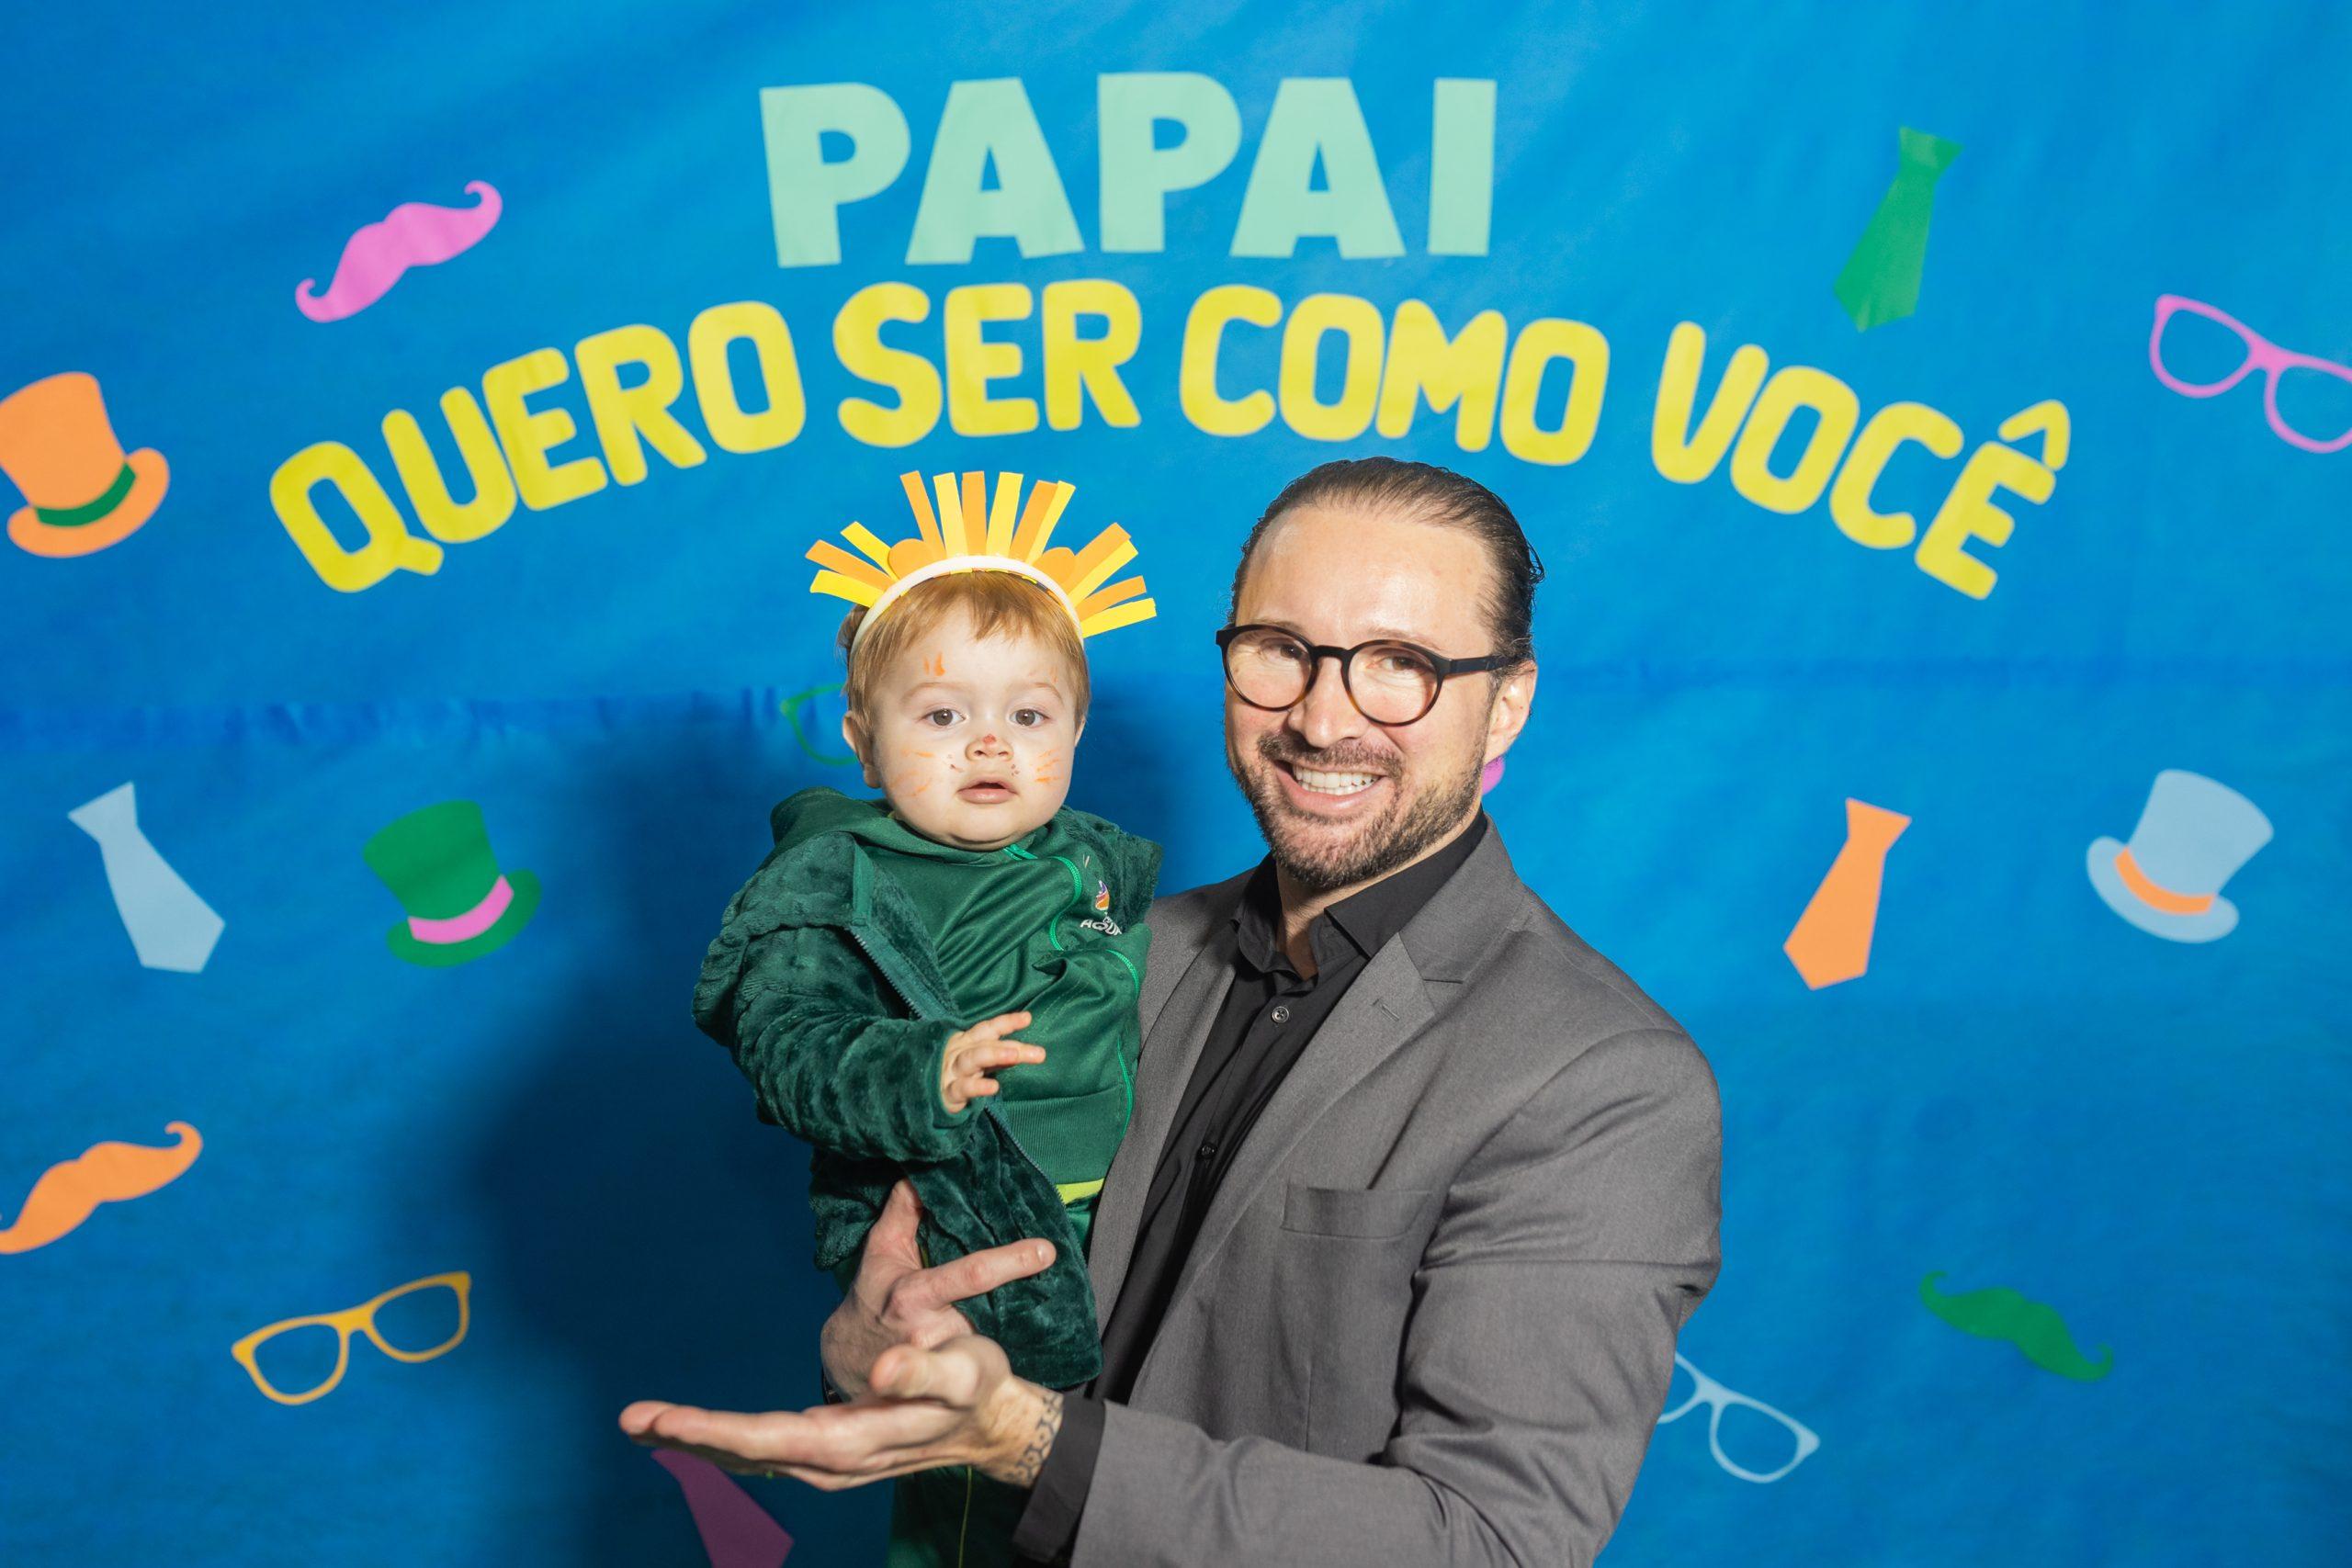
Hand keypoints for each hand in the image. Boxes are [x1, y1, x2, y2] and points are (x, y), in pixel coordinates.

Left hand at [621, 1335, 1063, 1489]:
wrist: (991, 1425)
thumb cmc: (977, 1387)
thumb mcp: (964, 1370)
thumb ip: (924, 1370)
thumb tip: (885, 1368)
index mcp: (855, 1441)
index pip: (768, 1438)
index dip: (714, 1430)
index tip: (663, 1421)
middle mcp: (832, 1462)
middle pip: (746, 1453)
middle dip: (688, 1436)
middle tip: (631, 1419)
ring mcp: (827, 1463)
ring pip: (749, 1457)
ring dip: (698, 1440)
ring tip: (646, 1424)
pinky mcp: (828, 1453)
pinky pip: (763, 1451)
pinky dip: (726, 1442)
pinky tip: (699, 1432)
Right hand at [819, 1178, 1054, 1399]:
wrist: (851, 1358)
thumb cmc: (871, 1295)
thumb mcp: (881, 1250)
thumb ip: (903, 1210)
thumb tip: (920, 1172)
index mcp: (914, 1295)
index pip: (971, 1275)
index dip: (1011, 1261)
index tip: (1046, 1250)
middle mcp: (934, 1330)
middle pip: (994, 1305)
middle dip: (1027, 1287)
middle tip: (1055, 1263)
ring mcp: (948, 1358)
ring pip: (998, 1329)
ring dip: (1024, 1309)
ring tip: (1049, 1286)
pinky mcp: (958, 1374)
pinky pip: (993, 1348)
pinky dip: (1011, 1330)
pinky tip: (1031, 1314)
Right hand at [940, 1010, 1045, 1113]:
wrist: (917, 1097)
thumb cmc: (951, 1076)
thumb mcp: (974, 1064)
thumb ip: (996, 1057)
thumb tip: (1024, 1051)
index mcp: (965, 1043)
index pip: (987, 1029)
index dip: (1006, 1022)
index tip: (1028, 1018)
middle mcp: (958, 1053)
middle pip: (987, 1045)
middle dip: (1012, 1046)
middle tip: (1039, 1053)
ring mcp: (950, 1071)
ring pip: (972, 1059)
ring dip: (993, 1054)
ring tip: (1014, 1055)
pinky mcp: (945, 1093)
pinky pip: (961, 1088)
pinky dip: (977, 1086)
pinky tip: (994, 1087)